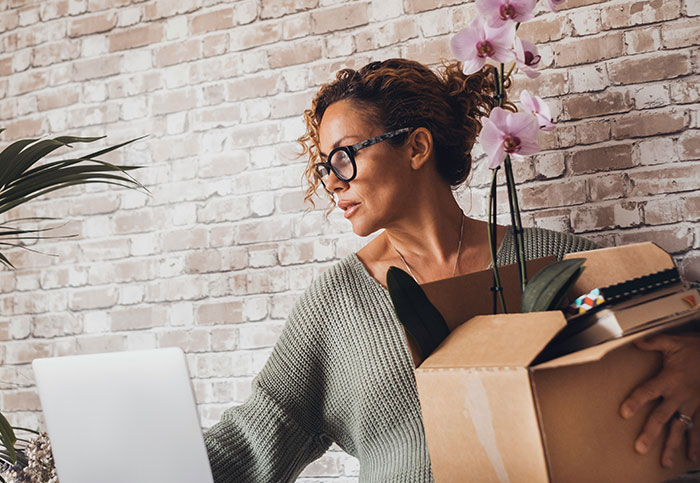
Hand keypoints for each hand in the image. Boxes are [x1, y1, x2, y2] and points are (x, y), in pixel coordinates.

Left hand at [619, 332, 699, 467]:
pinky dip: (696, 443)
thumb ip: (654, 342)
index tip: (623, 413)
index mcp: (668, 379)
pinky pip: (699, 428)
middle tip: (640, 448)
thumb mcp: (674, 342)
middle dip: (650, 433)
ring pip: (680, 428)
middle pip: (661, 417)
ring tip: (665, 462)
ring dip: (673, 446)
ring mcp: (691, 404)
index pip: (647, 392)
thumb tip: (637, 342)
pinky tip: (692, 457)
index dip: (635, 402)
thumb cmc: (696, 348)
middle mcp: (679, 395)